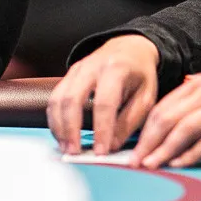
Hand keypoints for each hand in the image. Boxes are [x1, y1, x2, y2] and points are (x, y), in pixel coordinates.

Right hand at [47, 34, 159, 154]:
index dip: (101, 129)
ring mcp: (76, 70)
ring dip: (59, 126)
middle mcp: (91, 67)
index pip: (104, 103)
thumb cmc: (140, 76)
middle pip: (72, 98)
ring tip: (66, 148)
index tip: (101, 152)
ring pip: (58, 98)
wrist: (129, 48)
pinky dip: (55, 119)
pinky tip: (62, 135)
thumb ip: (130, 121)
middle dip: (71, 128)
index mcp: (116, 70)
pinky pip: (54, 98)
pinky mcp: (67, 75)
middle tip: (75, 152)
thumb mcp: (147, 97)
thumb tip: (111, 146)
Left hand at [130, 66, 200, 168]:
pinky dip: (192, 153)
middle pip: (167, 118)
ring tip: (150, 165)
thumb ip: (198, 107)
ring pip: (184, 129)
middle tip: (135, 161)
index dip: (145, 129)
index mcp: (199, 85)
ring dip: (164, 149)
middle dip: (148, 142)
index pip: (162, 107)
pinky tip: (179, 163)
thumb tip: (177, 132)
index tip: (133, 147)